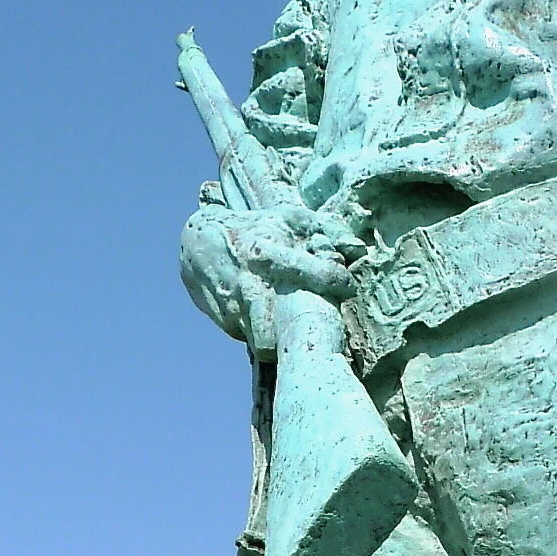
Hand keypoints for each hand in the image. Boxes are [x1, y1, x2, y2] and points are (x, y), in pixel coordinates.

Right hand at [180, 195, 367, 356]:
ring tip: (294, 320)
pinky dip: (267, 330)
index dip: (336, 281)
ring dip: (285, 333)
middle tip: (319, 318)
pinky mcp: (228, 322)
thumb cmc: (253, 227)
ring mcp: (237, 306)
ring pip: (271, 338)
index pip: (315, 271)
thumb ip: (327, 229)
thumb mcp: (288, 217)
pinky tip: (270, 316)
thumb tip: (358, 249)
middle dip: (306, 325)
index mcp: (270, 251)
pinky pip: (256, 337)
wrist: (197, 243)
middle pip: (288, 322)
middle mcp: (252, 281)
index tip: (345, 287)